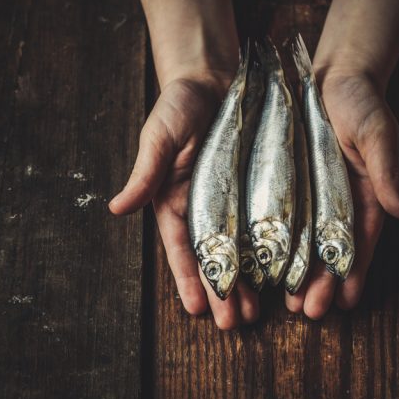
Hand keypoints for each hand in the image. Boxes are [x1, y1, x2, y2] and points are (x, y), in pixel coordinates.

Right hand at [109, 73, 259, 329]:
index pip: (182, 249)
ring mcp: (233, 199)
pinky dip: (272, 249)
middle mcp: (205, 206)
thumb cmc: (180, 106)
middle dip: (223, 290)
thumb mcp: (161, 137)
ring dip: (248, 280)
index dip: (189, 279)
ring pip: (243, 248)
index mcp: (176, 201)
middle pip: (215, 258)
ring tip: (258, 311)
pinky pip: (266, 223)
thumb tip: (116, 208)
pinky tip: (282, 271)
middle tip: (236, 322)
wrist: (216, 77)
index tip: (197, 309)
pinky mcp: (258, 187)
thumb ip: (146, 172)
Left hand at [285, 71, 398, 317]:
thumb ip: (387, 169)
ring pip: (304, 243)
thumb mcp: (377, 132)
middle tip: (310, 312)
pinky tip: (265, 269)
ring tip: (288, 304)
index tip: (346, 301)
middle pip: (330, 251)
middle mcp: (337, 202)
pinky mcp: (286, 186)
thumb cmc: (360, 102)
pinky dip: (274, 246)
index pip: (360, 242)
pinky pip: (279, 220)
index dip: (354, 272)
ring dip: (298, 274)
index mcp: (365, 195)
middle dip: (322, 283)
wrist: (326, 76)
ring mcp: (311, 195)